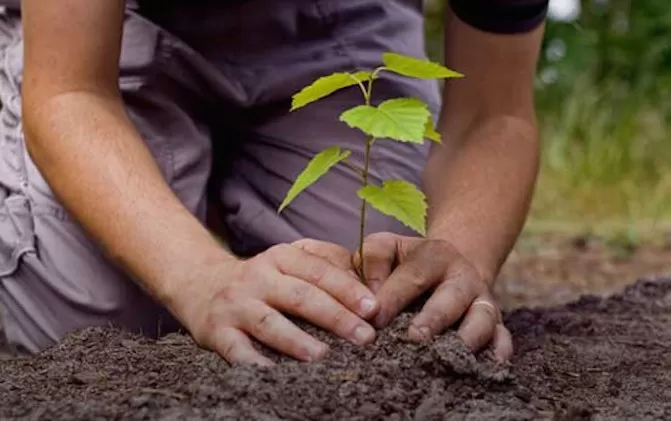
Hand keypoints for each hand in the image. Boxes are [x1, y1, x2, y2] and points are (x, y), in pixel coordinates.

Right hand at [174, 239, 379, 365]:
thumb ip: (325, 264)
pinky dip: (255, 363)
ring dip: (297, 340)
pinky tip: (275, 375)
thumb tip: (368, 282)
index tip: (373, 307)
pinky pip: (237, 350)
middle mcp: (258, 277)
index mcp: (281, 257)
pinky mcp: (217, 332)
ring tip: (323, 356)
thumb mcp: (288, 260)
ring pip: (269, 323)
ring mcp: (236, 305)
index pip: (319, 271)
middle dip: (335, 317)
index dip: (347, 289)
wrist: (200, 284)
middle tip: (365, 336)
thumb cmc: (262, 278)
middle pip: (300, 296)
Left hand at [354, 232, 512, 361]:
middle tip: (414, 338)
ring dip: (467, 338)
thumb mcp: (388, 248)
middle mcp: (463, 276)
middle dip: (434, 318)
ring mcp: (482, 300)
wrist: (448, 266)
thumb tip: (370, 298)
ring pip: (483, 318)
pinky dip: (498, 352)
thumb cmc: (405, 263)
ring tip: (447, 357)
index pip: (413, 274)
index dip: (393, 296)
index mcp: (435, 255)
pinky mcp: (496, 323)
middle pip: (452, 297)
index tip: (374, 318)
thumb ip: (373, 261)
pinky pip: (503, 338)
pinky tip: (486, 367)